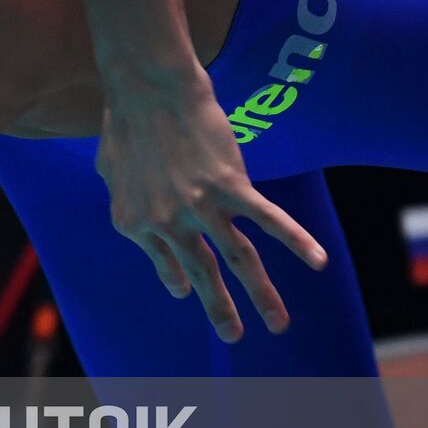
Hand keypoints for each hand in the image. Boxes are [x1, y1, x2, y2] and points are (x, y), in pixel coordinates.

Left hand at [95, 67, 327, 341]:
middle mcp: (166, 223)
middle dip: (219, 309)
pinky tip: (317, 262)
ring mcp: (200, 207)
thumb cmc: (126, 122)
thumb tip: (131, 217)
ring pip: (237, 259)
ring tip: (278, 325)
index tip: (187, 287)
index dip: (177, 276)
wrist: (149, 90)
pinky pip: (269, 220)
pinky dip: (296, 241)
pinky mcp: (230, 185)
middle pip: (202, 273)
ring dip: (260, 295)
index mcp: (133, 223)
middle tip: (234, 337)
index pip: (163, 261)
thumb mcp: (110, 172)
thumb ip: (123, 199)